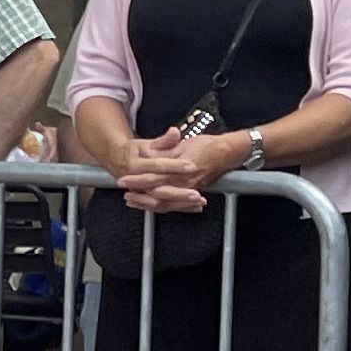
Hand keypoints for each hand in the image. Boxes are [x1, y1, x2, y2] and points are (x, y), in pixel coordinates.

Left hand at [113, 132, 227, 213]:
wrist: (227, 152)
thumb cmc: (206, 146)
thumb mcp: (185, 143)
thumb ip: (167, 145)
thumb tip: (151, 148)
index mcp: (181, 169)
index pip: (155, 177)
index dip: (138, 179)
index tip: (124, 179)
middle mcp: (185, 182)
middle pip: (157, 194)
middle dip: (139, 196)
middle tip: (125, 195)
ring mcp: (188, 190)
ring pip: (164, 203)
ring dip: (146, 204)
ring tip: (131, 201)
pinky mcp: (191, 193)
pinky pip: (173, 206)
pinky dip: (159, 207)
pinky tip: (147, 206)